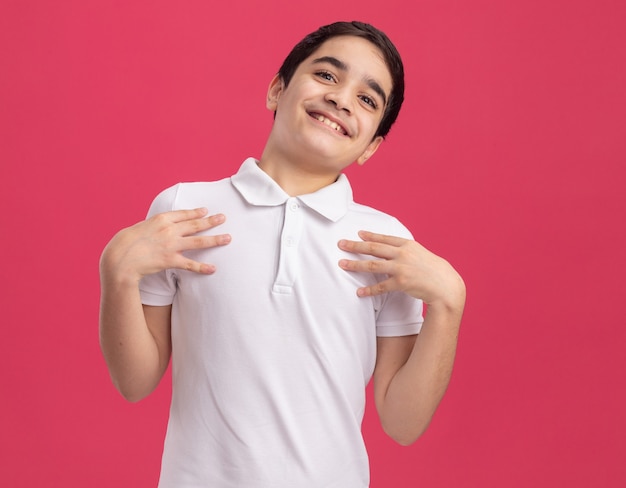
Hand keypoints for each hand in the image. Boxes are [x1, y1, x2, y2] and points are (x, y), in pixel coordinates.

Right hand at [101, 208, 230, 281]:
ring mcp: (171, 245)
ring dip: (215, 240)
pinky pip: (190, 264)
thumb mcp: (139, 227)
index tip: (205, 211)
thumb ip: (153, 227)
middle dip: (211, 221)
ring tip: (227, 238)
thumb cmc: (124, 243)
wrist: (119, 258)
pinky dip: (202, 267)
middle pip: (195, 225)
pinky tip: (213, 269)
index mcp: (160, 219)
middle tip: (223, 218)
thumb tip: (159, 228)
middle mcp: (169, 230)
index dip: (196, 212)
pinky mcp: (171, 260)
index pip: (183, 214)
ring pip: (199, 241)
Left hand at [338, 230, 464, 308]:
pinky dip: (369, 290)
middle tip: (341, 244)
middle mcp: (403, 254)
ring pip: (372, 265)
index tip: (358, 233)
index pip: (385, 238)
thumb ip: (406, 252)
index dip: (370, 236)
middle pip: (374, 248)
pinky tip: (359, 292)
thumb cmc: (434, 270)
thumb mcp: (420, 255)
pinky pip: (380, 286)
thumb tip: (392, 251)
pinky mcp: (401, 283)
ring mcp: (401, 268)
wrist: (446, 285)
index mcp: (408, 245)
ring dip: (355, 265)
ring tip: (342, 264)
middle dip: (355, 246)